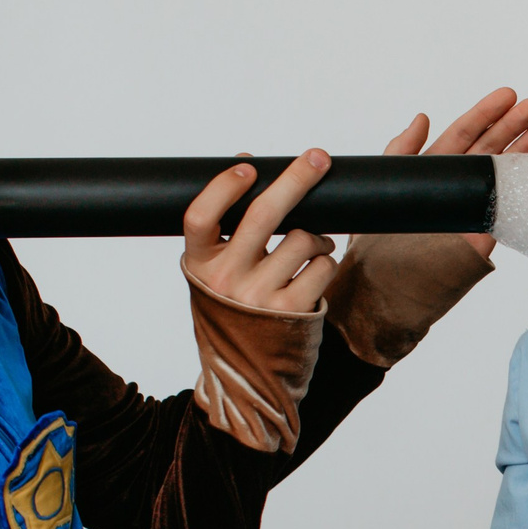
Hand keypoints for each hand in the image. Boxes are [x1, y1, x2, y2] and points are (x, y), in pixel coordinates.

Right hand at [181, 149, 337, 314]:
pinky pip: (323, 266)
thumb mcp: (216, 269)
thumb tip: (247, 162)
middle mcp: (225, 281)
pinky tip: (317, 267)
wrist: (246, 370)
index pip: (200, 217)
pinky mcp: (292, 312)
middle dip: (295, 180)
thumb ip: (226, 226)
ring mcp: (258, 298)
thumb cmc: (233, 306)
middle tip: (317, 158)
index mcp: (200, 264)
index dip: (223, 187)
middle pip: (262, 216)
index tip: (248, 167)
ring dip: (318, 234)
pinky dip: (327, 260)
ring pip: (302, 239)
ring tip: (315, 243)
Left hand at [381, 87, 527, 259]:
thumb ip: (401, 153)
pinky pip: (508, 208)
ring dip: (525, 150)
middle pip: (490, 148)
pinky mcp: (483, 235)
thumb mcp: (383, 189)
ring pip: (503, 173)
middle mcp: (455, 185)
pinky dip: (526, 189)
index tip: (508, 95)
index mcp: (432, 169)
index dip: (485, 113)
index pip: (463, 133)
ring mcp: (472, 208)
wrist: (382, 295)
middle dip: (513, 126)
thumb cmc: (372, 247)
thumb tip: (421, 118)